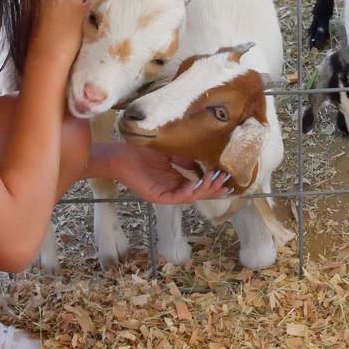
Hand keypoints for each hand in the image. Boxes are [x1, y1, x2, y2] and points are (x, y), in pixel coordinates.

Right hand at [33, 0, 95, 65]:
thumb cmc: (41, 45)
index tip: (72, 2)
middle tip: (85, 5)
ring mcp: (69, 0)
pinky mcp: (82, 9)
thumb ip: (48, 8)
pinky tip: (106, 5)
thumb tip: (62, 8)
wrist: (48, 58)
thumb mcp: (39, 19)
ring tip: (95, 7)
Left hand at [109, 143, 234, 204]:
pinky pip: (177, 197)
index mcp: (175, 180)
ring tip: (216, 180)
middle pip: (198, 193)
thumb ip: (185, 158)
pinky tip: (198, 183)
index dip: (213, 184)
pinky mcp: (157, 196)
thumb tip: (203, 159)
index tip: (228, 179)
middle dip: (214, 189)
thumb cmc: (141, 151)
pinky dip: (189, 191)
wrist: (119, 154)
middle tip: (228, 183)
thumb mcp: (169, 152)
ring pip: (191, 196)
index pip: (199, 186)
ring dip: (205, 189)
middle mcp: (172, 189)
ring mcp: (165, 194)